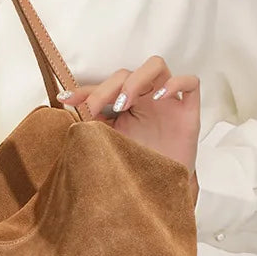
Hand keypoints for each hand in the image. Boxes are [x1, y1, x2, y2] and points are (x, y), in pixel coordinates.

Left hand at [58, 55, 199, 191]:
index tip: (66, 99)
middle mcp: (146, 97)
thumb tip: (70, 117)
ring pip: (156, 65)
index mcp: (125, 103)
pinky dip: (175, 83)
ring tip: (124, 102)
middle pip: (125, 73)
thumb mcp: (111, 144)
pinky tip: (159, 97)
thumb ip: (94, 128)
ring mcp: (168, 101)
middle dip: (106, 89)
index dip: (84, 91)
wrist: (163, 189)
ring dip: (135, 79)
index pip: (103, 87)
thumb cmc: (138, 165)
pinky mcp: (189, 110)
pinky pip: (190, 82)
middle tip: (93, 109)